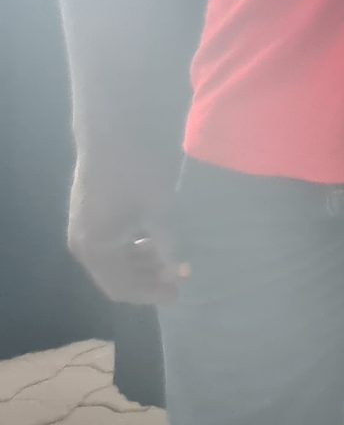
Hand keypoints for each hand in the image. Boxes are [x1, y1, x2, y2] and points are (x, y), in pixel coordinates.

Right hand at [67, 149, 185, 305]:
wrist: (111, 131)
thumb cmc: (136, 169)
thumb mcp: (159, 209)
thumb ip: (168, 244)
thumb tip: (179, 273)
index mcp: (94, 248)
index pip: (121, 288)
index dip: (150, 294)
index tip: (178, 293)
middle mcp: (82, 244)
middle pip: (115, 277)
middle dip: (148, 279)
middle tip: (180, 277)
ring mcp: (83, 228)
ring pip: (113, 260)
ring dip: (141, 263)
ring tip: (172, 259)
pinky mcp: (89, 214)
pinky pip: (110, 244)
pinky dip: (132, 247)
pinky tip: (156, 240)